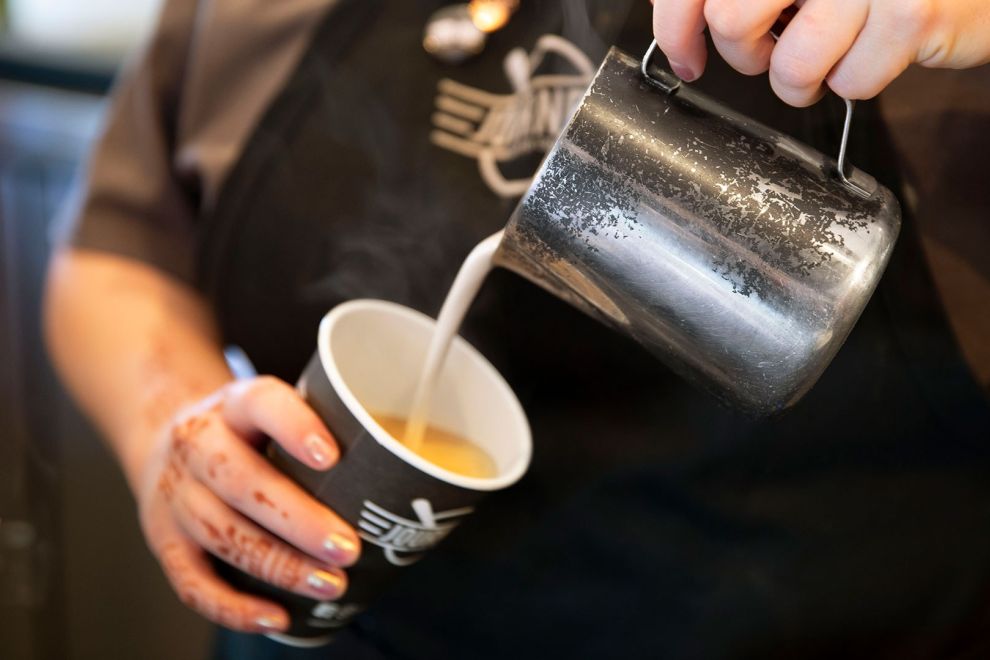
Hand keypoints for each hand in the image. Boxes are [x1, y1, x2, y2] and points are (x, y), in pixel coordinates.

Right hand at [135, 376, 360, 633]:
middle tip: (348, 547)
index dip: (294, 427)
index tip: (332, 456)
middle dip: (299, 520)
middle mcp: (197, 445)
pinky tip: (276, 617)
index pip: (261, 404)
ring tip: (330, 583)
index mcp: (234, 405)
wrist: (166, 439)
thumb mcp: (273, 410)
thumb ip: (322, 427)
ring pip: (224, 534)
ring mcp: (177, 495)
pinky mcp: (166, 541)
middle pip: (242, 482)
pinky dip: (234, 607)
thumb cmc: (247, 432)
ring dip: (280, 566)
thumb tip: (405, 469)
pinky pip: (193, 582)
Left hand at [651, 0, 989, 105]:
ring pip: (790, 65)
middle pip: (732, 22)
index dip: (677, 27)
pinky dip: (855, 82)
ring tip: (824, 58)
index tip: (686, 57)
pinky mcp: (910, 13)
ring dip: (800, 81)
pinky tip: (872, 49)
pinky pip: (849, 83)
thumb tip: (675, 18)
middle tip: (769, 49)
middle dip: (746, 55)